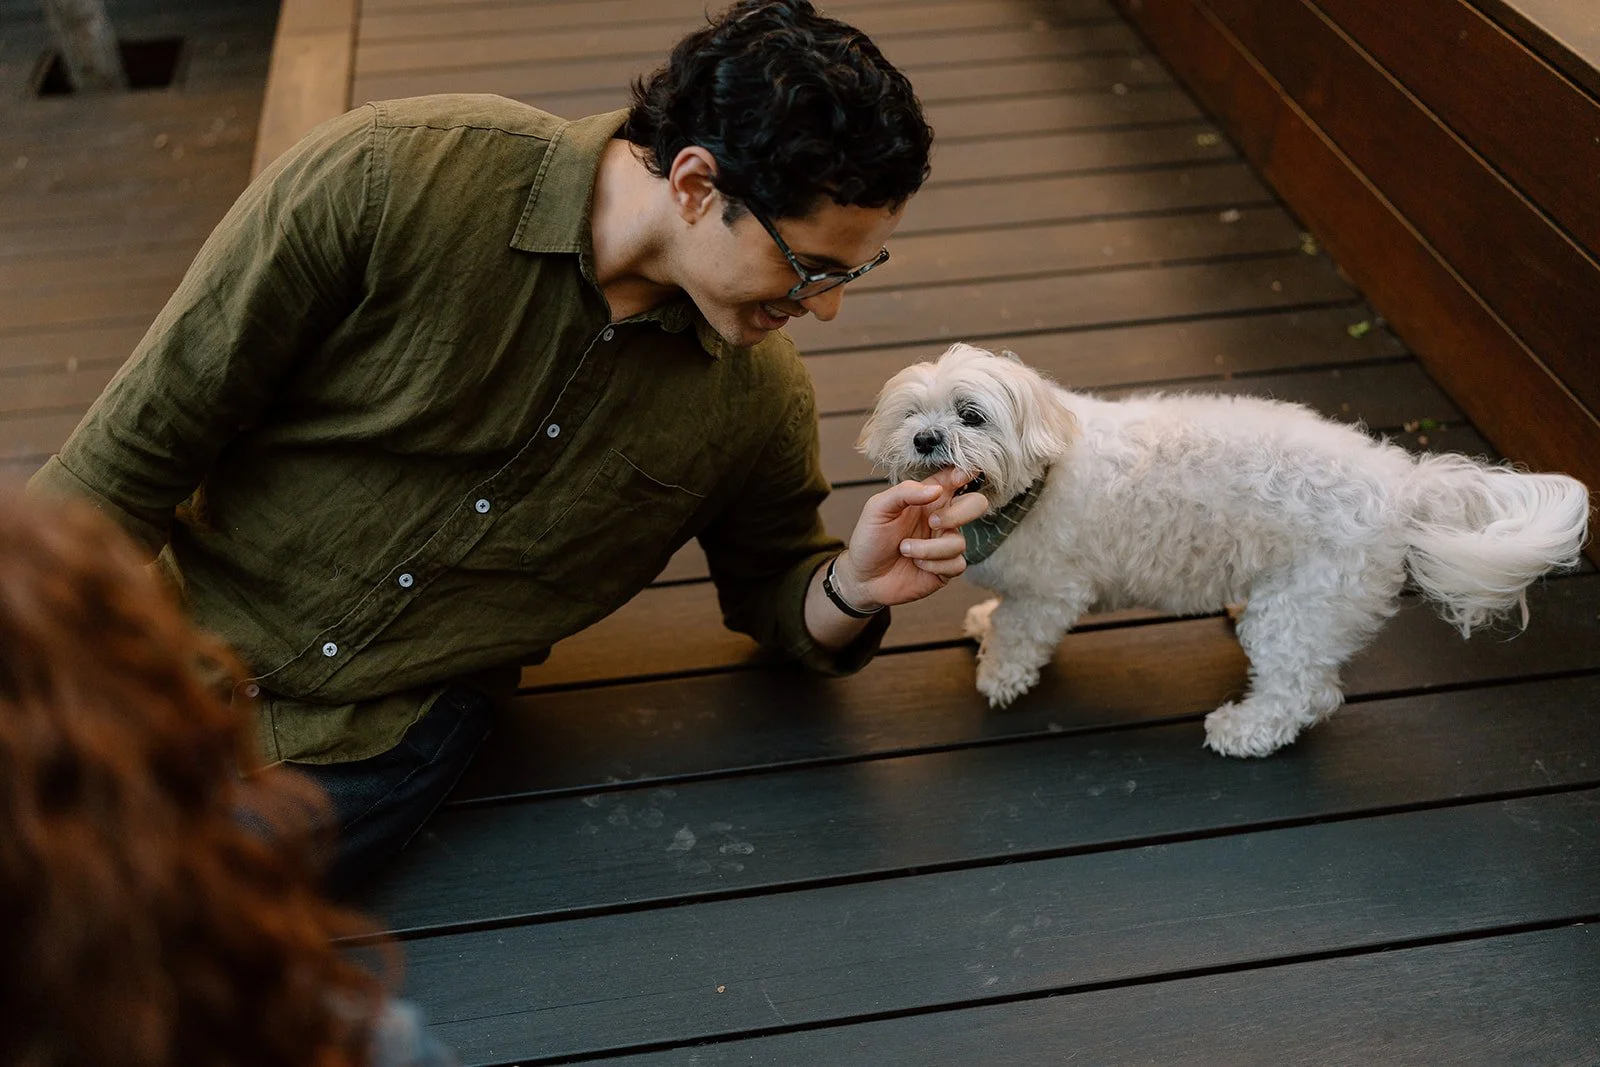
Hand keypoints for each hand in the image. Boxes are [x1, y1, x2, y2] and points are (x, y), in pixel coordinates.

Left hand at [833, 467, 989, 609]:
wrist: (863, 576)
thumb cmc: (870, 538)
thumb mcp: (878, 508)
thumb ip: (905, 492)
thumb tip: (936, 490)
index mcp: (927, 498)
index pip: (955, 478)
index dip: (965, 473)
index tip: (959, 477)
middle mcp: (941, 519)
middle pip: (976, 504)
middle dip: (959, 513)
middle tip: (932, 521)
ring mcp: (944, 544)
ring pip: (959, 542)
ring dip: (928, 548)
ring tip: (904, 549)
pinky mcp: (945, 569)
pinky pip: (957, 564)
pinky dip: (934, 565)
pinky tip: (916, 564)